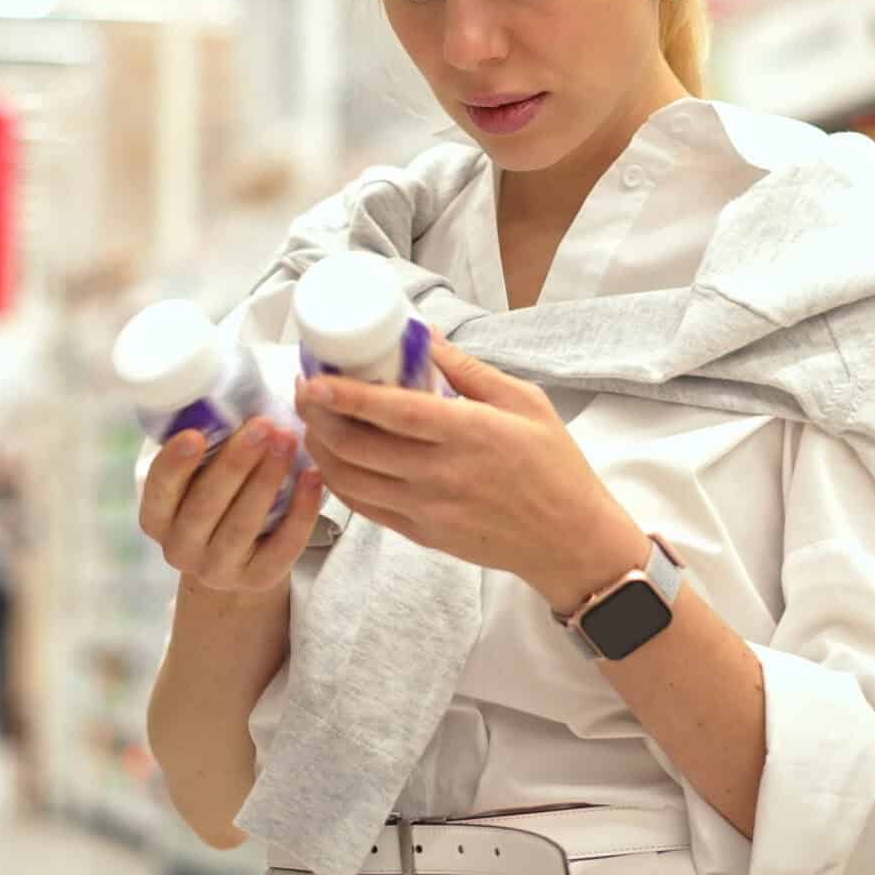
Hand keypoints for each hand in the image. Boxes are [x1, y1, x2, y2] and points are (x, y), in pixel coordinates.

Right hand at [138, 418, 327, 594]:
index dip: (175, 464)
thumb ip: (206, 446)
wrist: (236, 559)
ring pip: (243, 524)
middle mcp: (181, 548)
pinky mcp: (258, 579)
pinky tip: (314, 476)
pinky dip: (302, 510)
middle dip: (236, 462)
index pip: (159, 491)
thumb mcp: (199, 477)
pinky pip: (283, 546)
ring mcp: (218, 570)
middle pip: (205, 505)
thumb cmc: (216, 498)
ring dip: (268, 479)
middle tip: (264, 425)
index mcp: (157, 518)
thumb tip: (234, 391)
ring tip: (290, 440)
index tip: (195, 434)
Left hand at [296, 336, 649, 612]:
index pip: (393, 413)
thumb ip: (468, 368)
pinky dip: (339, 481)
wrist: (569, 540)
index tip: (313, 377)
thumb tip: (423, 333)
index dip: (345, 396)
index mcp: (469, 434)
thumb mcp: (524, 401)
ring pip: (350, 480)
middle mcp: (440, 475)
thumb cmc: (553, 465)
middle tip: (304, 389)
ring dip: (321, 448)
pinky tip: (333, 458)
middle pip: (357, 447)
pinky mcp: (421, 535)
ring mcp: (427, 510)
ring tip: (313, 420)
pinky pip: (365, 508)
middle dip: (318, 416)